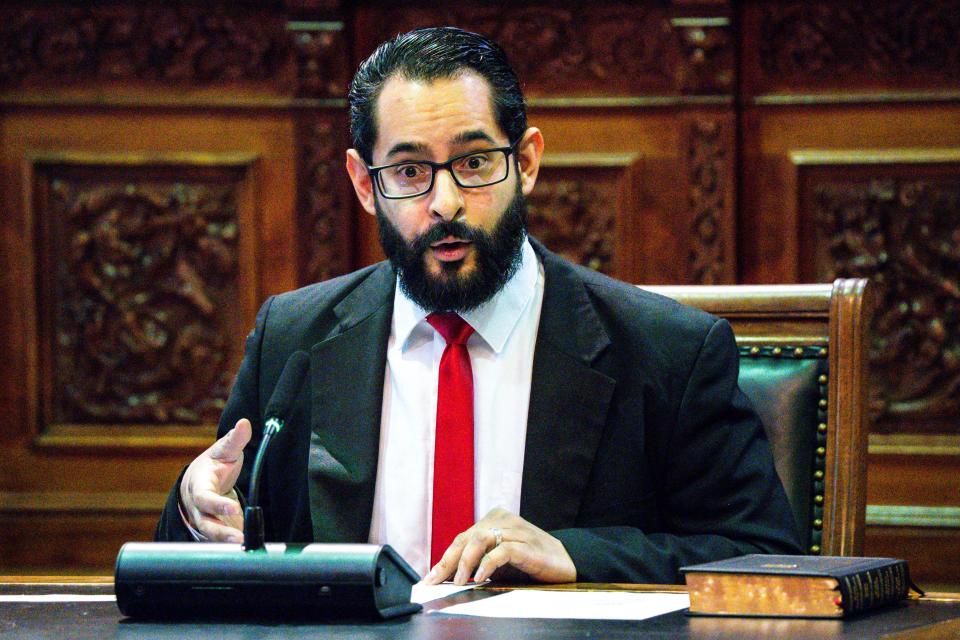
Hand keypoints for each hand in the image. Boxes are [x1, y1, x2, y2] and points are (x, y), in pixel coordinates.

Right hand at [178, 418, 250, 542]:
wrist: (199, 483)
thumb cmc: (214, 466)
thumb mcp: (224, 450)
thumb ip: (235, 440)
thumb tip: (244, 423)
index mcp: (199, 485)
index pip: (204, 497)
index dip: (216, 504)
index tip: (233, 507)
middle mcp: (198, 507)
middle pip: (205, 523)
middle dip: (220, 532)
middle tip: (239, 538)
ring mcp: (205, 521)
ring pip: (211, 536)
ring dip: (226, 543)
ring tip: (243, 547)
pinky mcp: (215, 531)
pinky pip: (219, 542)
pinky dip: (230, 547)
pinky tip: (248, 549)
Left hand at [422, 507, 575, 585]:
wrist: (566, 563)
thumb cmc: (530, 563)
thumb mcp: (500, 562)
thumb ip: (478, 562)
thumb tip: (450, 577)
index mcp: (493, 520)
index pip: (462, 539)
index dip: (444, 560)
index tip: (430, 579)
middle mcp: (501, 520)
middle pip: (466, 538)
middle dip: (447, 562)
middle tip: (435, 582)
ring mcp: (514, 530)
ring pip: (480, 541)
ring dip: (465, 563)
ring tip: (458, 582)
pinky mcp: (526, 545)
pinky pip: (502, 551)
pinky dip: (488, 564)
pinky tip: (480, 577)